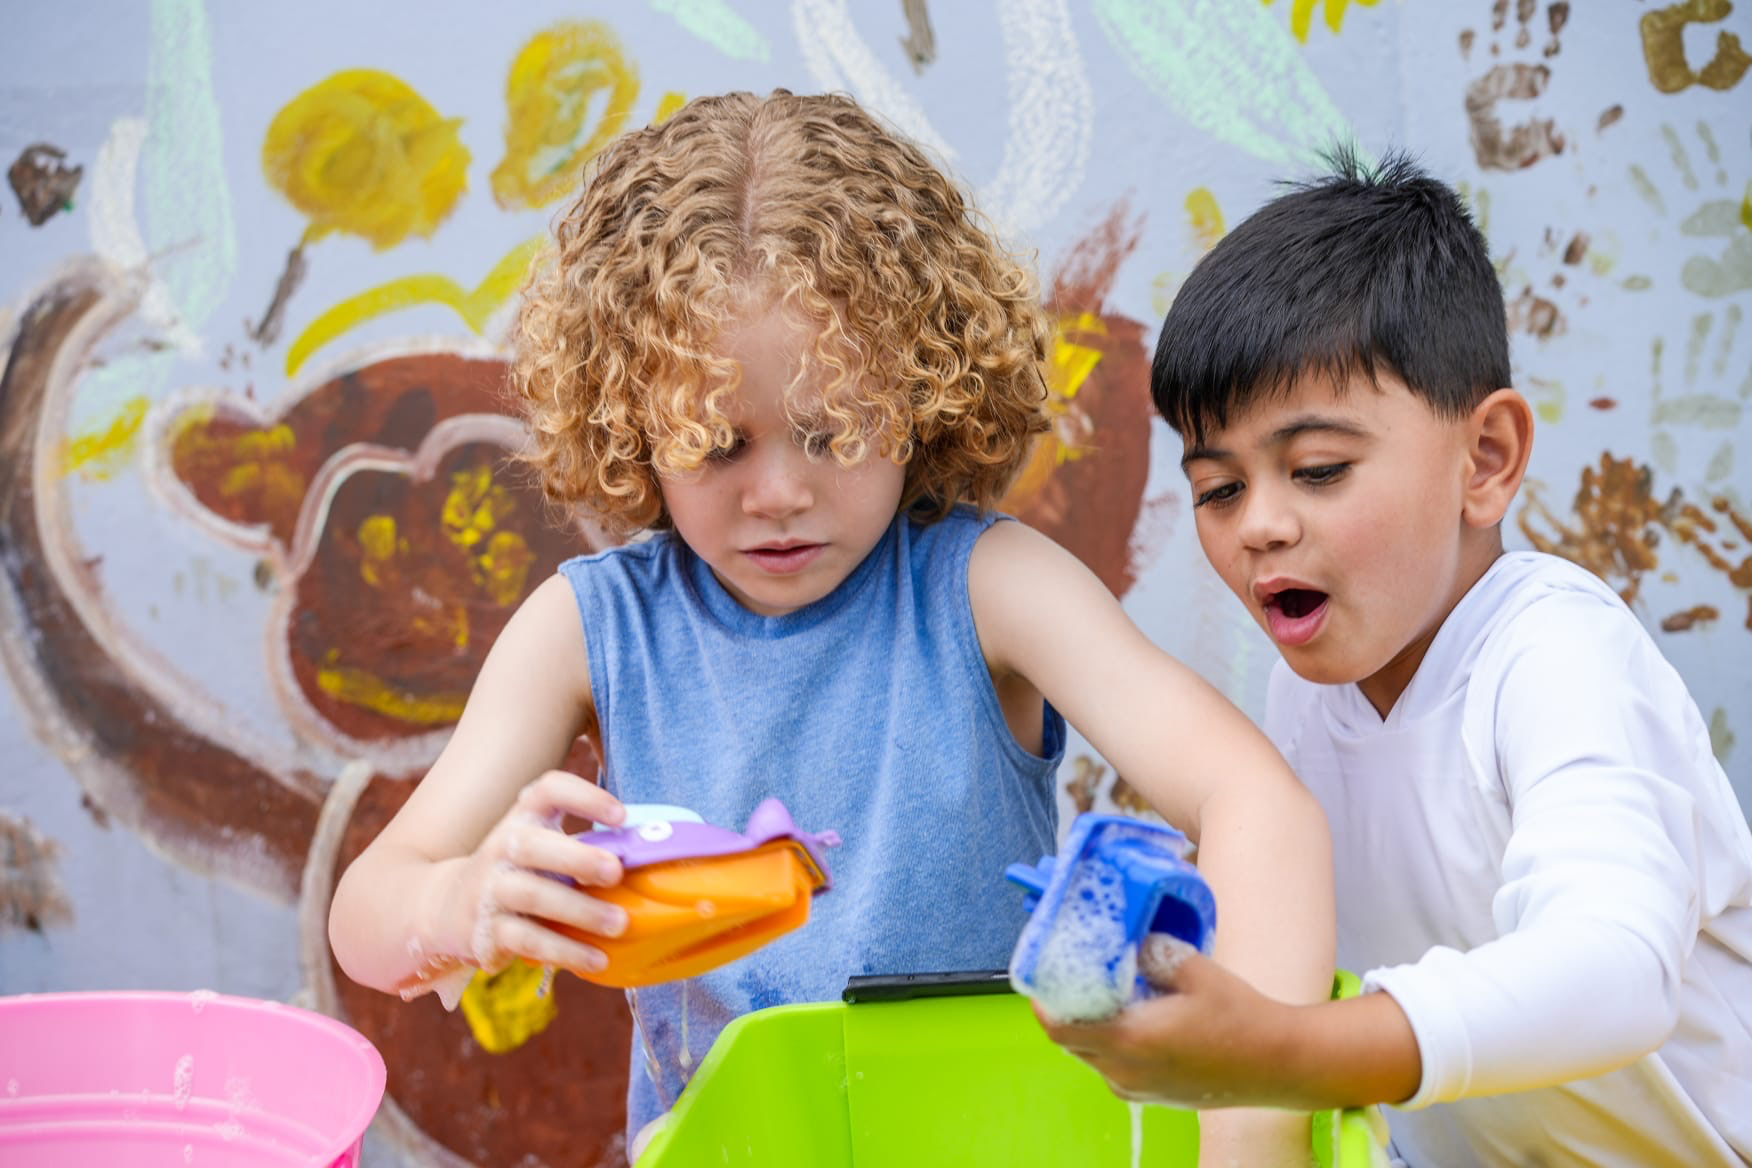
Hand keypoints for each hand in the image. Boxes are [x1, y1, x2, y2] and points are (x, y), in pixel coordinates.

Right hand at [416, 770, 629, 983]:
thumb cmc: (516, 871)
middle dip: (577, 858)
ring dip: (579, 911)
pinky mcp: (486, 931)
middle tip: (616, 872)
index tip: (620, 815)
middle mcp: (502, 848)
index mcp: (523, 818)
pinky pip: (527, 940)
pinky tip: (597, 959)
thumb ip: (582, 846)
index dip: (583, 796)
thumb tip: (650, 853)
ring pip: (533, 896)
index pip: (547, 791)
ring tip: (619, 924)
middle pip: (533, 845)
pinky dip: (564, 951)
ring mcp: (491, 889)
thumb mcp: (540, 846)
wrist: (444, 907)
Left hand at [1037, 935, 1301, 1110]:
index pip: (1058, 1028)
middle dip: (1069, 1008)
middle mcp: (1124, 1072)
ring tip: (1113, 992)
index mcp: (1128, 1040)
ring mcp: (1137, 1088)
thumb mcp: (1192, 969)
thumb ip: (1150, 951)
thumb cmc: (1238, 1016)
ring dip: (1093, 1025)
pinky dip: (1113, 1042)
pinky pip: (1114, 1067)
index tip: (1046, 976)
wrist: (1276, 1064)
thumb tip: (1123, 940)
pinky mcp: (1151, 1095)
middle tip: (1080, 976)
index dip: (1043, 1002)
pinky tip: (1138, 1016)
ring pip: (1093, 1055)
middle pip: (1072, 1041)